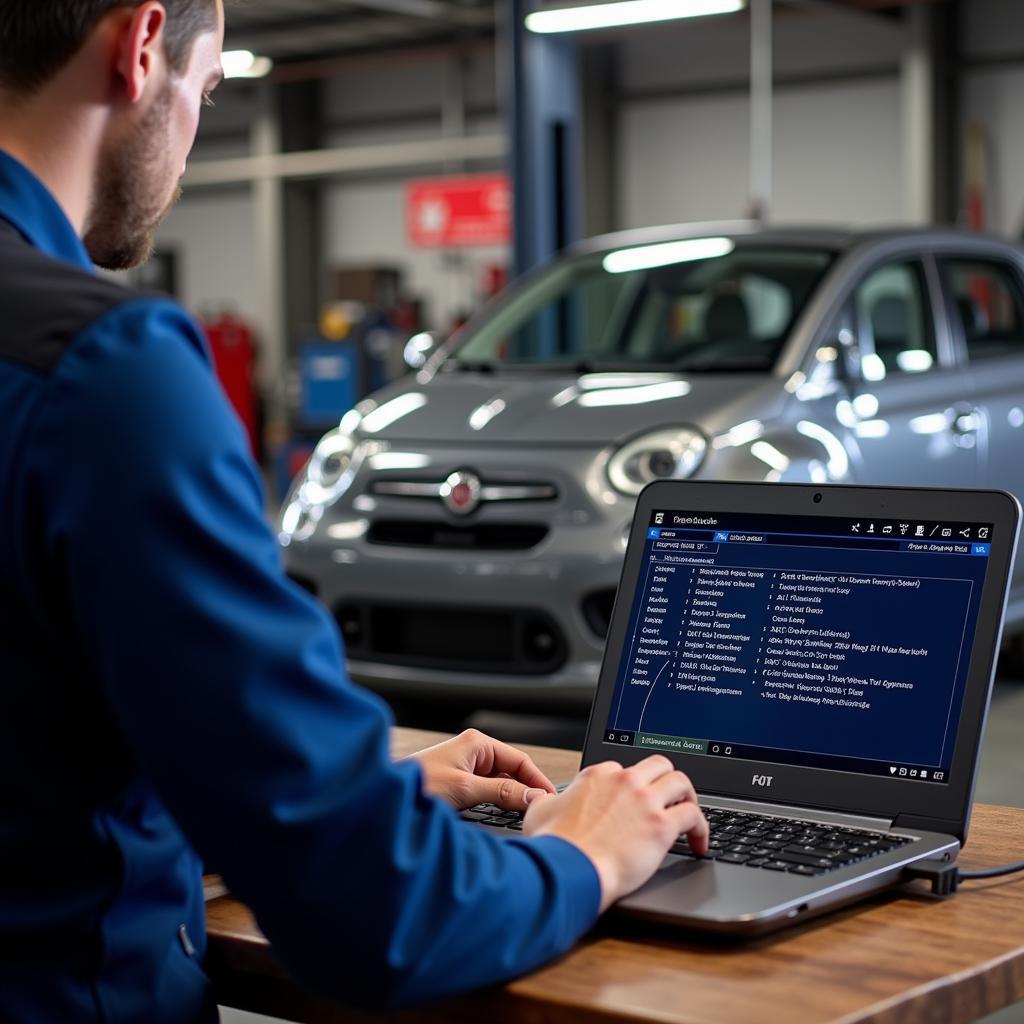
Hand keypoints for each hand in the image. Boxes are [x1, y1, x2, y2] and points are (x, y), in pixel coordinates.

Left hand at [407, 729, 556, 811]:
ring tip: (524, 817)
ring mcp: (464, 768)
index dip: (537, 781)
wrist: (385, 797)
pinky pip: (486, 791)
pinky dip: (495, 803)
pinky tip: (500, 815)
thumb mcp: (465, 789)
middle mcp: (472, 752)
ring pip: (499, 783)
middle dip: (525, 790)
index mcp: (477, 744)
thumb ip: (501, 792)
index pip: (519, 760)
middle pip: (511, 772)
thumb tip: (533, 796)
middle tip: (539, 812)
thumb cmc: (417, 785)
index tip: (550, 800)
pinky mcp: (457, 783)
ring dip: (510, 798)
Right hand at [522, 755, 707, 911]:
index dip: (631, 786)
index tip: (634, 803)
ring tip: (690, 816)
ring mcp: (644, 801)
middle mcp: (624, 781)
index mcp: (598, 776)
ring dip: (688, 798)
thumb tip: (543, 801)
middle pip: (658, 765)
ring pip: (681, 782)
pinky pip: (694, 815)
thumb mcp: (539, 813)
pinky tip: (699, 843)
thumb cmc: (555, 846)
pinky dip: (701, 827)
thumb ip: (546, 801)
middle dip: (666, 780)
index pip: (624, 769)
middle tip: (670, 799)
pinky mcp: (662, 825)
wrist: (569, 869)